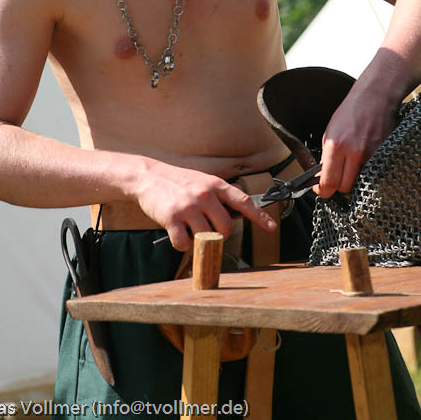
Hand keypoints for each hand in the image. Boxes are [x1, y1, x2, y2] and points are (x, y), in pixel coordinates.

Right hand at [133, 159, 276, 249]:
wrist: (149, 176)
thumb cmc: (179, 182)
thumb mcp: (203, 182)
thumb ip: (219, 197)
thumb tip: (236, 217)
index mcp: (215, 185)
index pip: (244, 202)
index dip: (259, 217)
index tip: (272, 228)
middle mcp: (204, 195)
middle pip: (225, 227)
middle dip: (220, 234)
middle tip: (209, 230)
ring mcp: (188, 207)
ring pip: (207, 237)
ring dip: (200, 240)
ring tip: (191, 230)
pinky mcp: (171, 218)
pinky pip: (185, 243)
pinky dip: (182, 244)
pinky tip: (177, 234)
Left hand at [315, 83, 398, 198]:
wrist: (375, 98)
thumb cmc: (351, 111)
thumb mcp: (329, 131)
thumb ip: (326, 155)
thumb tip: (323, 175)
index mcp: (336, 146)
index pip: (329, 182)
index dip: (323, 190)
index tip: (321, 190)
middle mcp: (355, 153)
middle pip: (345, 188)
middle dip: (338, 186)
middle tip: (337, 177)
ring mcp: (372, 155)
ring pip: (360, 182)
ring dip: (354, 178)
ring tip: (352, 164)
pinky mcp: (385, 155)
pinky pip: (374, 173)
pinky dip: (368, 171)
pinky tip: (365, 158)